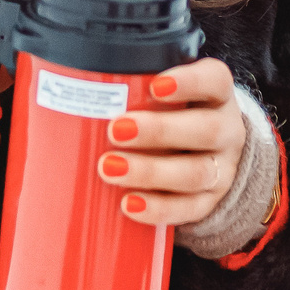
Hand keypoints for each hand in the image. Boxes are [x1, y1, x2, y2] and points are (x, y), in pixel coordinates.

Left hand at [97, 57, 245, 226]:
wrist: (209, 159)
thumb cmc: (173, 117)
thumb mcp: (166, 98)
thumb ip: (133, 89)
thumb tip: (62, 80)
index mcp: (217, 96)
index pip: (215, 80)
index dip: (190, 82)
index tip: (155, 85)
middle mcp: (227, 131)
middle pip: (205, 130)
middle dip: (159, 131)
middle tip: (115, 130)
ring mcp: (222, 169)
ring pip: (195, 172)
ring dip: (151, 171)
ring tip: (110, 168)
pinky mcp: (210, 202)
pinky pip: (188, 209)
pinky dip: (158, 208)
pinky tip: (129, 204)